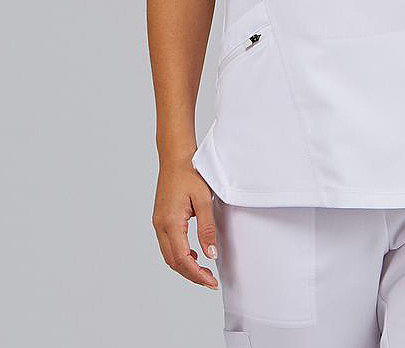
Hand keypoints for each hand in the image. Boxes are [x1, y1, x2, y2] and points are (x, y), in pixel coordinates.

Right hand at [152, 161, 219, 288]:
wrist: (175, 158)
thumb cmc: (190, 174)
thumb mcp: (204, 201)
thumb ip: (207, 229)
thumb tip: (211, 254)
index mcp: (171, 223)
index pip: (182, 259)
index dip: (197, 274)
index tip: (211, 282)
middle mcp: (160, 226)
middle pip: (174, 262)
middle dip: (191, 275)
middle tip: (210, 281)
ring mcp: (158, 223)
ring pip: (169, 255)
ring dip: (185, 266)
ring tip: (203, 271)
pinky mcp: (160, 219)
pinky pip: (168, 245)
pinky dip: (179, 254)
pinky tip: (193, 253)